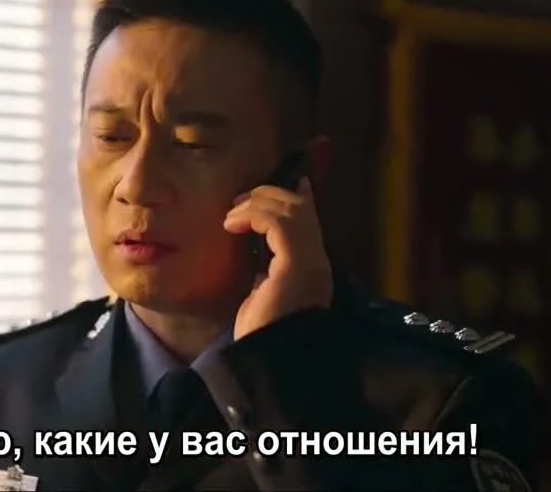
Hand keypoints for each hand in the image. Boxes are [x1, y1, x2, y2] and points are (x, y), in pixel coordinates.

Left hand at [223, 177, 332, 339]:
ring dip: (257, 203)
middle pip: (301, 207)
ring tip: (232, 216)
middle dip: (268, 195)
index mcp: (311, 268)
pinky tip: (232, 225)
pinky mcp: (297, 264)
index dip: (292, 196)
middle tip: (238, 202)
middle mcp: (317, 261)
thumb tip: (260, 256)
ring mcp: (311, 261)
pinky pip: (279, 222)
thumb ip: (267, 272)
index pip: (308, 220)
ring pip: (291, 208)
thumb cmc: (261, 336)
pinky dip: (253, 215)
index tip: (267, 187)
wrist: (269, 362)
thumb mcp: (263, 295)